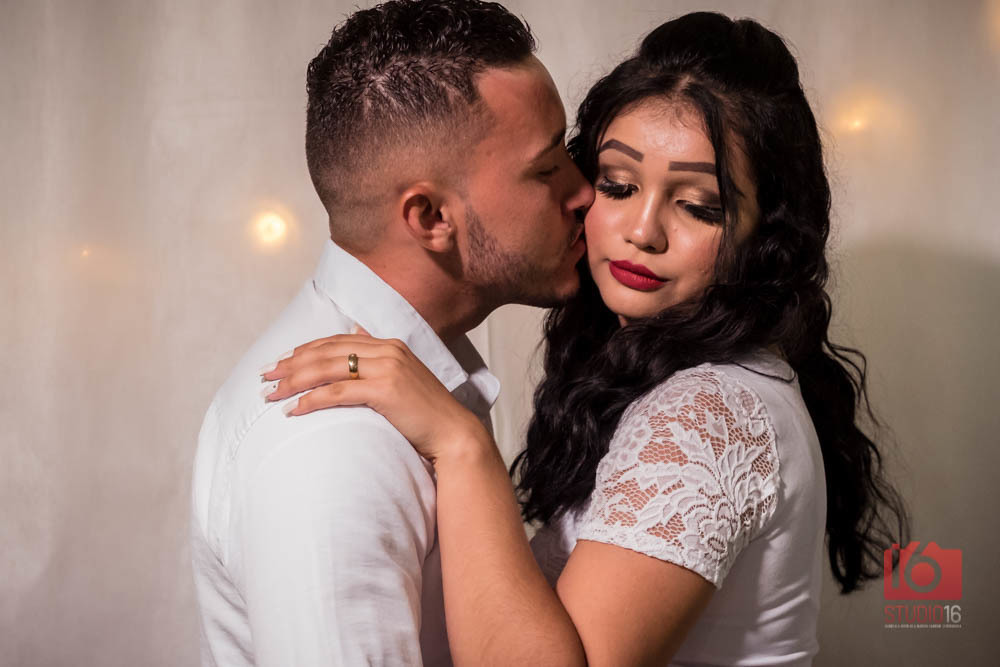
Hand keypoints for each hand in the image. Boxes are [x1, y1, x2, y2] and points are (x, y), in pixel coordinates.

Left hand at [260, 333, 491, 464]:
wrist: (453, 434)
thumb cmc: (426, 413)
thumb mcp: (403, 375)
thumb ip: (379, 354)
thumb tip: (356, 332)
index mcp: (389, 344)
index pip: (336, 341)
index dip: (305, 350)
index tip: (280, 362)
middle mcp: (387, 350)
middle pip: (327, 352)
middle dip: (291, 364)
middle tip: (265, 377)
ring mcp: (387, 368)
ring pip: (327, 369)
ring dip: (294, 382)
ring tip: (271, 395)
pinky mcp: (384, 389)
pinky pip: (337, 392)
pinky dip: (311, 400)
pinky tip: (293, 411)